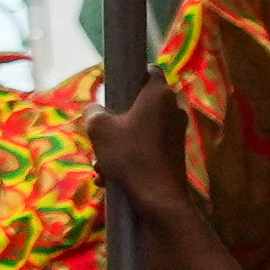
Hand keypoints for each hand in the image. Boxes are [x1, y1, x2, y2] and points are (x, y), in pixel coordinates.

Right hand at [86, 79, 195, 225]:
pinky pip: (147, 148)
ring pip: (140, 129)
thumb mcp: (100, 130)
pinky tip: (111, 178)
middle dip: (117, 120)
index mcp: (158, 94)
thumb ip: (93, 113)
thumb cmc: (130, 156)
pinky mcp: (175, 154)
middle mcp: (173, 109)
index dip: (131, 76)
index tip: (114, 89)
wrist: (158, 199)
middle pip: (140, 104)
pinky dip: (130, 158)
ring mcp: (176, 133)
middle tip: (100, 136)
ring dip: (119, 144)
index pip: (148, 70)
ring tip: (101, 165)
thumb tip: (94, 110)